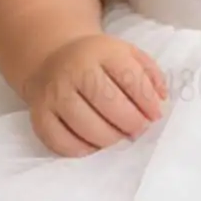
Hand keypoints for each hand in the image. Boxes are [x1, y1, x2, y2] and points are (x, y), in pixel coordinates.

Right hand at [24, 34, 168, 156]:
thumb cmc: (97, 61)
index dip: (147, 101)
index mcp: (101, 51)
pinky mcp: (39, 115)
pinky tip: (94, 143)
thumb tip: (161, 101)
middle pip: (107, 102)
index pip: (129, 76)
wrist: (51, 57)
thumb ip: (149, 74)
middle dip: (130, 122)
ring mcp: (53, 93)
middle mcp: (74, 69)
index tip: (155, 114)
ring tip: (119, 136)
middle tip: (138, 129)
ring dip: (110, 138)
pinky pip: (61, 142)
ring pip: (85, 126)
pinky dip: (82, 149)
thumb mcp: (126, 54)